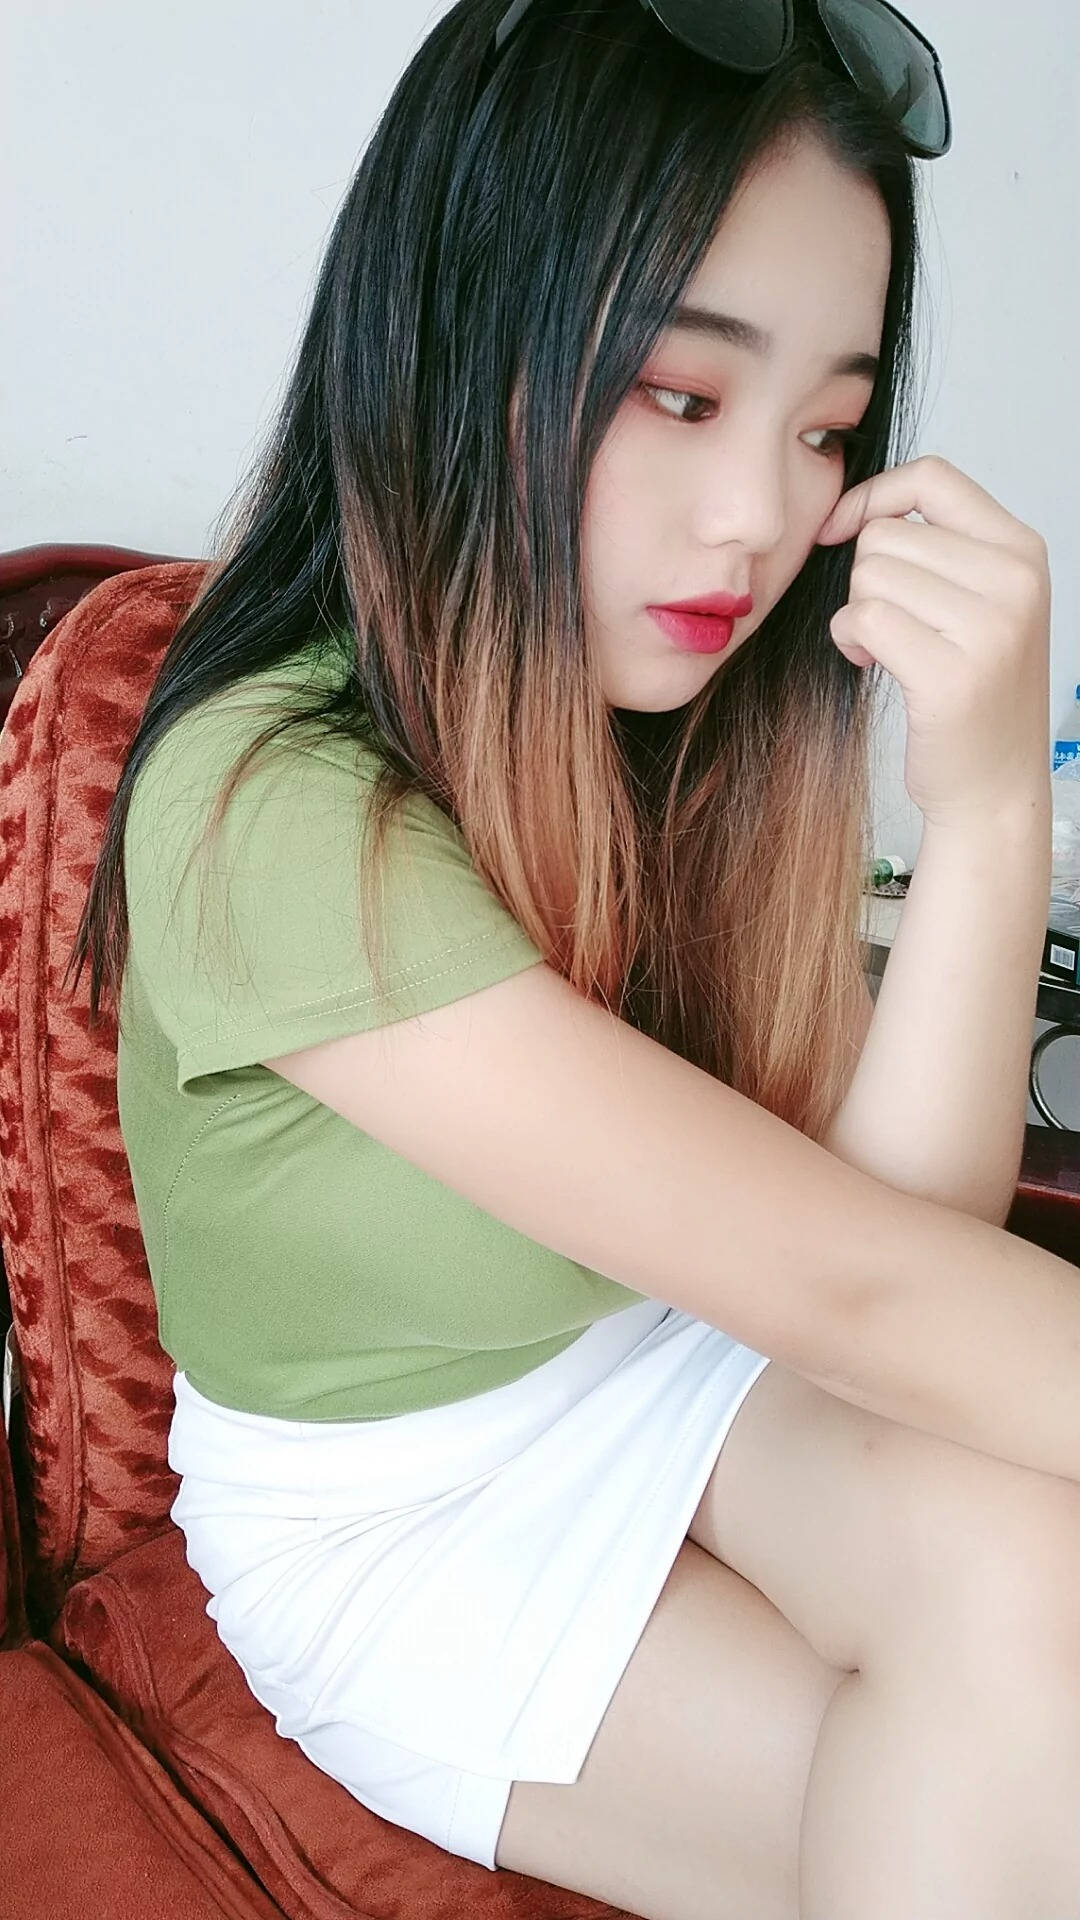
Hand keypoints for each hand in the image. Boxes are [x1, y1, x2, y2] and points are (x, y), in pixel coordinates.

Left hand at [816, 454, 1051, 830]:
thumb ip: (937, 548)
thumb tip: (854, 508)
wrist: (994, 785)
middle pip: (886, 534)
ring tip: (888, 649)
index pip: (932, 476)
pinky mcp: (948, 674)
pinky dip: (850, 640)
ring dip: (857, 614)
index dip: (872, 495)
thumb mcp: (979, 603)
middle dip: (865, 579)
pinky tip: (872, 664)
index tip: (840, 528)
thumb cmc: (973, 695)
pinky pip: (863, 618)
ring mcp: (988, 627)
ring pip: (869, 576)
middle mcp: (1014, 580)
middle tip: (889, 625)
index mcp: (1022, 550)